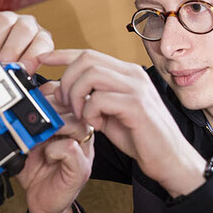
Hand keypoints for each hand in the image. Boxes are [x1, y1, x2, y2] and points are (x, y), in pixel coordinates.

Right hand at [0, 9, 52, 73]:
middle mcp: (27, 25)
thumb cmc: (16, 64)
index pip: (42, 42)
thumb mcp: (24, 72)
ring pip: (4, 21)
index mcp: (41, 38)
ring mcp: (8, 18)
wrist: (1, 54)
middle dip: (12, 50)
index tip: (22, 70)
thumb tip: (17, 86)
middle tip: (1, 65)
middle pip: (25, 29)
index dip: (33, 56)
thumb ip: (23, 76)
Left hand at [15, 82, 94, 212]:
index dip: (50, 94)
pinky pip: (72, 149)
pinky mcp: (80, 169)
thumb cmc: (37, 174)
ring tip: (39, 137)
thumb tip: (11, 106)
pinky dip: (56, 149)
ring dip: (54, 127)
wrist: (42, 205)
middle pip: (73, 108)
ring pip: (78, 125)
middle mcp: (80, 136)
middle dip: (50, 109)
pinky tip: (47, 155)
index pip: (67, 97)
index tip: (33, 99)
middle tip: (32, 119)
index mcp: (70, 126)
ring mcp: (83, 152)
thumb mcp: (27, 143)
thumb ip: (24, 125)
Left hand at [40, 49, 206, 197]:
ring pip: (90, 75)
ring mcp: (136, 88)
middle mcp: (132, 74)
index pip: (88, 54)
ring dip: (77, 96)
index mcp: (126, 73)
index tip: (43, 59)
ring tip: (81, 115)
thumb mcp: (110, 115)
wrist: (170, 159)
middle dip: (67, 80)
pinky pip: (99, 99)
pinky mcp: (136, 105)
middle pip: (86, 59)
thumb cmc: (141, 138)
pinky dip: (90, 112)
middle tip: (66, 103)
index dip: (62, 54)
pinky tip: (96, 124)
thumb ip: (92, 101)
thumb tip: (65, 94)